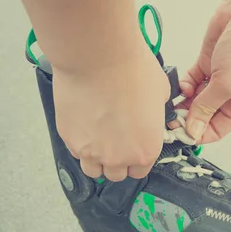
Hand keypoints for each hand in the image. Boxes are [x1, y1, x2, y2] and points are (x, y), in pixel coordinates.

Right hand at [53, 46, 169, 181]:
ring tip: (96, 138)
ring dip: (96, 158)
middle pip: (116, 174)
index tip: (132, 148)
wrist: (98, 57)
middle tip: (114, 140)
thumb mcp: (160, 94)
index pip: (140, 171)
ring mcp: (92, 151)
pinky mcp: (70, 139)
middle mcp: (119, 158)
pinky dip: (79, 144)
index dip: (136, 159)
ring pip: (93, 169)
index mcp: (146, 150)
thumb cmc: (132, 70)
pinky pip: (75, 152)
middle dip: (116, 161)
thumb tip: (150, 113)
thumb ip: (155, 114)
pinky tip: (84, 126)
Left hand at [179, 0, 230, 143]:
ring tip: (173, 101)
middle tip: (170, 118)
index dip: (197, 134)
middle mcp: (230, 95)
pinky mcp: (207, 63)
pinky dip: (184, 85)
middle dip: (187, 118)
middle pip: (203, 116)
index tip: (179, 134)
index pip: (216, 130)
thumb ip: (207, 108)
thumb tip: (193, 132)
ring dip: (183, 102)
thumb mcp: (227, 84)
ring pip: (194, 100)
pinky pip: (191, 81)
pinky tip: (181, 85)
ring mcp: (217, 79)